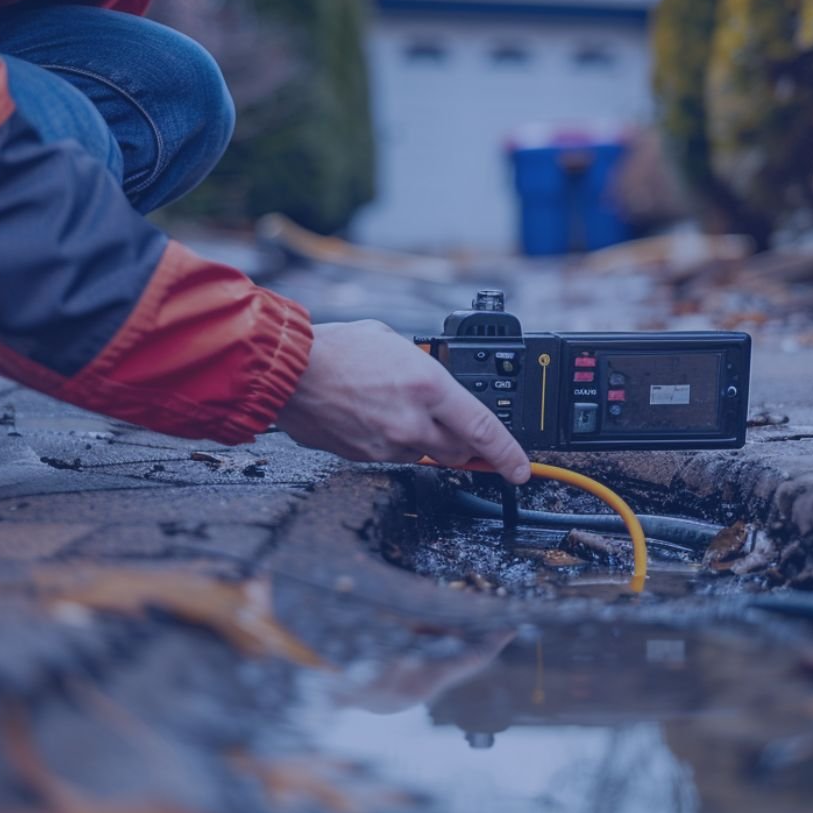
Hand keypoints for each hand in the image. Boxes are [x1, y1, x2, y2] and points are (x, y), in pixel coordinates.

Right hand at [275, 320, 530, 483]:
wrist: (290, 372)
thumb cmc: (337, 349)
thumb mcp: (395, 344)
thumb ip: (425, 368)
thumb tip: (438, 385)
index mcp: (428, 386)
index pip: (484, 430)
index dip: (508, 454)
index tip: (522, 469)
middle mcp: (413, 421)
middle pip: (460, 450)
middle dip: (465, 441)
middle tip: (455, 425)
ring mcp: (389, 444)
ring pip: (428, 456)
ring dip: (428, 441)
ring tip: (401, 411)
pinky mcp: (367, 458)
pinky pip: (396, 457)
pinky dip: (397, 443)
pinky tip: (377, 418)